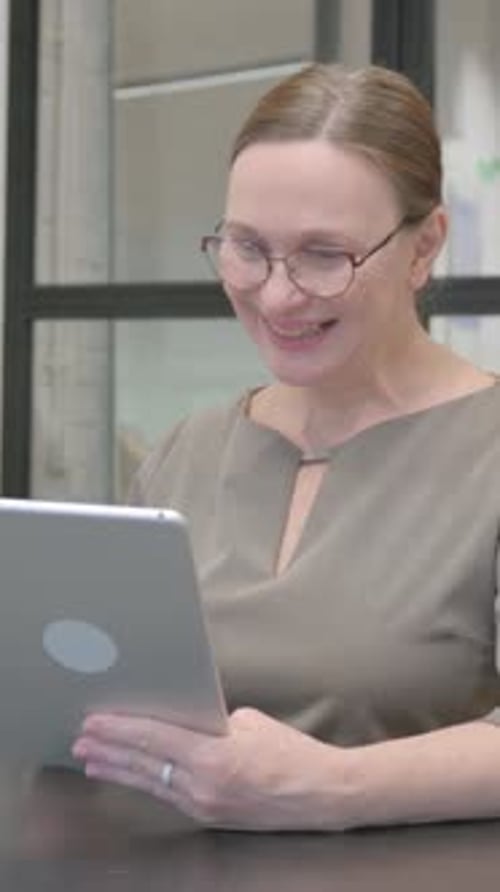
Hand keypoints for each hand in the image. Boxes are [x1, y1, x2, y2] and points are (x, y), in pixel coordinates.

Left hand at [72, 707, 353, 830]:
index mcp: (214, 758)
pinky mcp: (211, 815)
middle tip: (81, 740)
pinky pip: (169, 795)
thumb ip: (211, 722)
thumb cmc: (291, 752)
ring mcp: (205, 806)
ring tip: (92, 761)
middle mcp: (203, 787)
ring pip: (151, 784)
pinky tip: (131, 777)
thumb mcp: (249, 723)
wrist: (323, 794)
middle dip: (109, 751)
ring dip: (119, 770)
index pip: (154, 739)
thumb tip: (185, 719)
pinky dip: (146, 783)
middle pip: (144, 765)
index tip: (94, 722)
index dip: (120, 730)